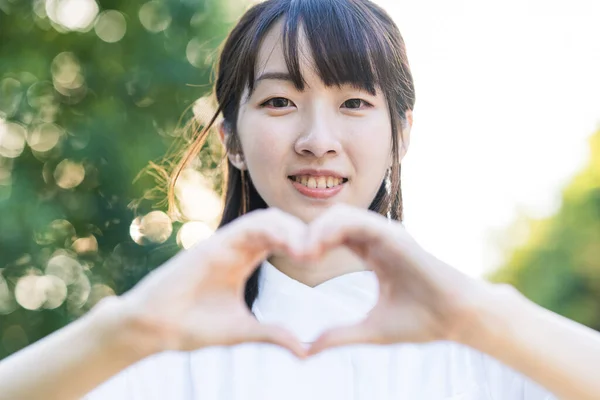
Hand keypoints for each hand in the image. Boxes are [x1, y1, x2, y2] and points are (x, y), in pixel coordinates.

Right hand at [119, 208, 308, 357]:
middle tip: (320, 252)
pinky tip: (289, 246)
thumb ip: (273, 334)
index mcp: (245, 259)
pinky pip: (247, 226)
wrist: (156, 328)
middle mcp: (237, 246)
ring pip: (265, 218)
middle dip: (302, 232)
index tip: (321, 259)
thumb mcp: (243, 331)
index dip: (303, 242)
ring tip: (307, 251)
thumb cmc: (195, 327)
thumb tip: (305, 351)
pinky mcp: (213, 243)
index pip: (281, 238)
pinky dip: (271, 230)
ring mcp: (225, 242)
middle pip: (278, 223)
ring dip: (290, 228)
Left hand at [303, 204, 485, 355]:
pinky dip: (334, 228)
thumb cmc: (421, 321)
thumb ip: (339, 336)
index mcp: (372, 253)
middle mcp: (378, 239)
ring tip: (305, 252)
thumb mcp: (370, 329)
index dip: (312, 243)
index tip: (297, 261)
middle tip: (296, 255)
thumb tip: (308, 350)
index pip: (333, 236)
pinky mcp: (395, 236)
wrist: (457, 319)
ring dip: (318, 229)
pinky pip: (358, 221)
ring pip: (341, 215)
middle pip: (333, 221)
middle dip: (310, 233)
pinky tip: (319, 247)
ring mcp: (387, 235)